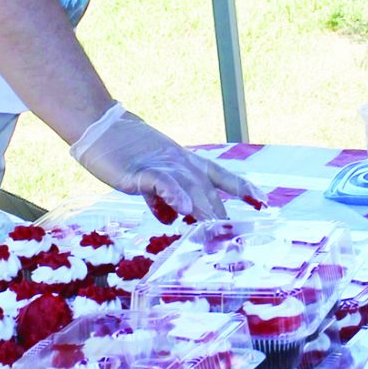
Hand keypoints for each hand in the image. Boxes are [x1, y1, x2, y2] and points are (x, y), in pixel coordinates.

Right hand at [69, 103, 263, 220]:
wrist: (103, 127)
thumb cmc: (127, 152)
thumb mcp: (153, 177)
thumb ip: (164, 198)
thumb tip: (171, 217)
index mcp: (188, 164)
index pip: (223, 177)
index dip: (244, 190)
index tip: (264, 203)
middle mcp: (182, 164)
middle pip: (209, 193)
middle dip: (222, 218)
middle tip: (235, 241)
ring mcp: (164, 166)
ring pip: (190, 190)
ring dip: (205, 213)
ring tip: (217, 233)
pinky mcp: (142, 171)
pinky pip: (161, 184)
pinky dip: (173, 196)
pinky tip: (183, 210)